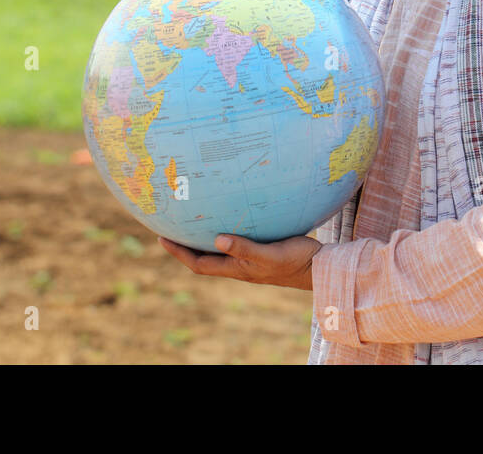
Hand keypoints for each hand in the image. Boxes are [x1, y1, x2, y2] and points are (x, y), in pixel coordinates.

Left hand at [158, 233, 321, 290]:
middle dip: (186, 245)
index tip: (162, 238)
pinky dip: (228, 229)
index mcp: (237, 269)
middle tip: (171, 226)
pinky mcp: (264, 248)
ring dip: (205, 237)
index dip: (179, 253)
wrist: (320, 267)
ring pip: (221, 249)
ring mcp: (251, 257)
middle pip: (205, 257)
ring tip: (194, 218)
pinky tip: (232, 213)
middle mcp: (240, 264)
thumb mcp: (269, 255)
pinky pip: (239, 239)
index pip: (199, 264)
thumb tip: (217, 239)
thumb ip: (245, 248)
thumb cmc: (295, 262)